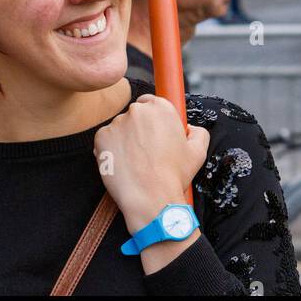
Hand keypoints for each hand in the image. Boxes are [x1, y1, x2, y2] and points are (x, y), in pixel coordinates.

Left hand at [94, 93, 208, 230]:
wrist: (151, 198)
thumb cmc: (173, 177)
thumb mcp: (198, 152)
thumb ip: (198, 132)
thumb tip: (191, 129)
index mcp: (161, 108)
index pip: (151, 102)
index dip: (152, 120)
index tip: (153, 133)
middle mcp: (138, 110)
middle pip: (135, 115)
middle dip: (139, 130)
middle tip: (146, 152)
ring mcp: (118, 123)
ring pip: (120, 128)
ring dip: (125, 140)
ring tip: (135, 162)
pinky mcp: (102, 137)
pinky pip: (105, 140)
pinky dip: (111, 150)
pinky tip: (123, 165)